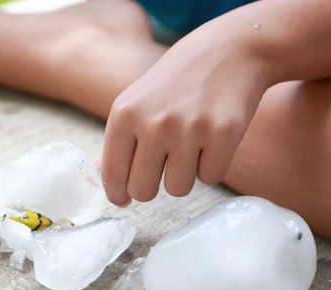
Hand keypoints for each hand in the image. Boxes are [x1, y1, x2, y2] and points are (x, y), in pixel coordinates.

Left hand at [101, 21, 271, 205]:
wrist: (230, 49)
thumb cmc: (177, 82)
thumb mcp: (137, 102)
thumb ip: (118, 141)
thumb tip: (100, 176)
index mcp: (124, 114)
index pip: (112, 175)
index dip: (118, 194)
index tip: (124, 199)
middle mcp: (153, 122)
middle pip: (143, 190)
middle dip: (152, 187)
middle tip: (162, 169)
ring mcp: (189, 128)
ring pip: (178, 189)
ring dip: (185, 175)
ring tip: (190, 146)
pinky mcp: (223, 133)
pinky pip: (211, 177)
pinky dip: (213, 166)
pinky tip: (213, 140)